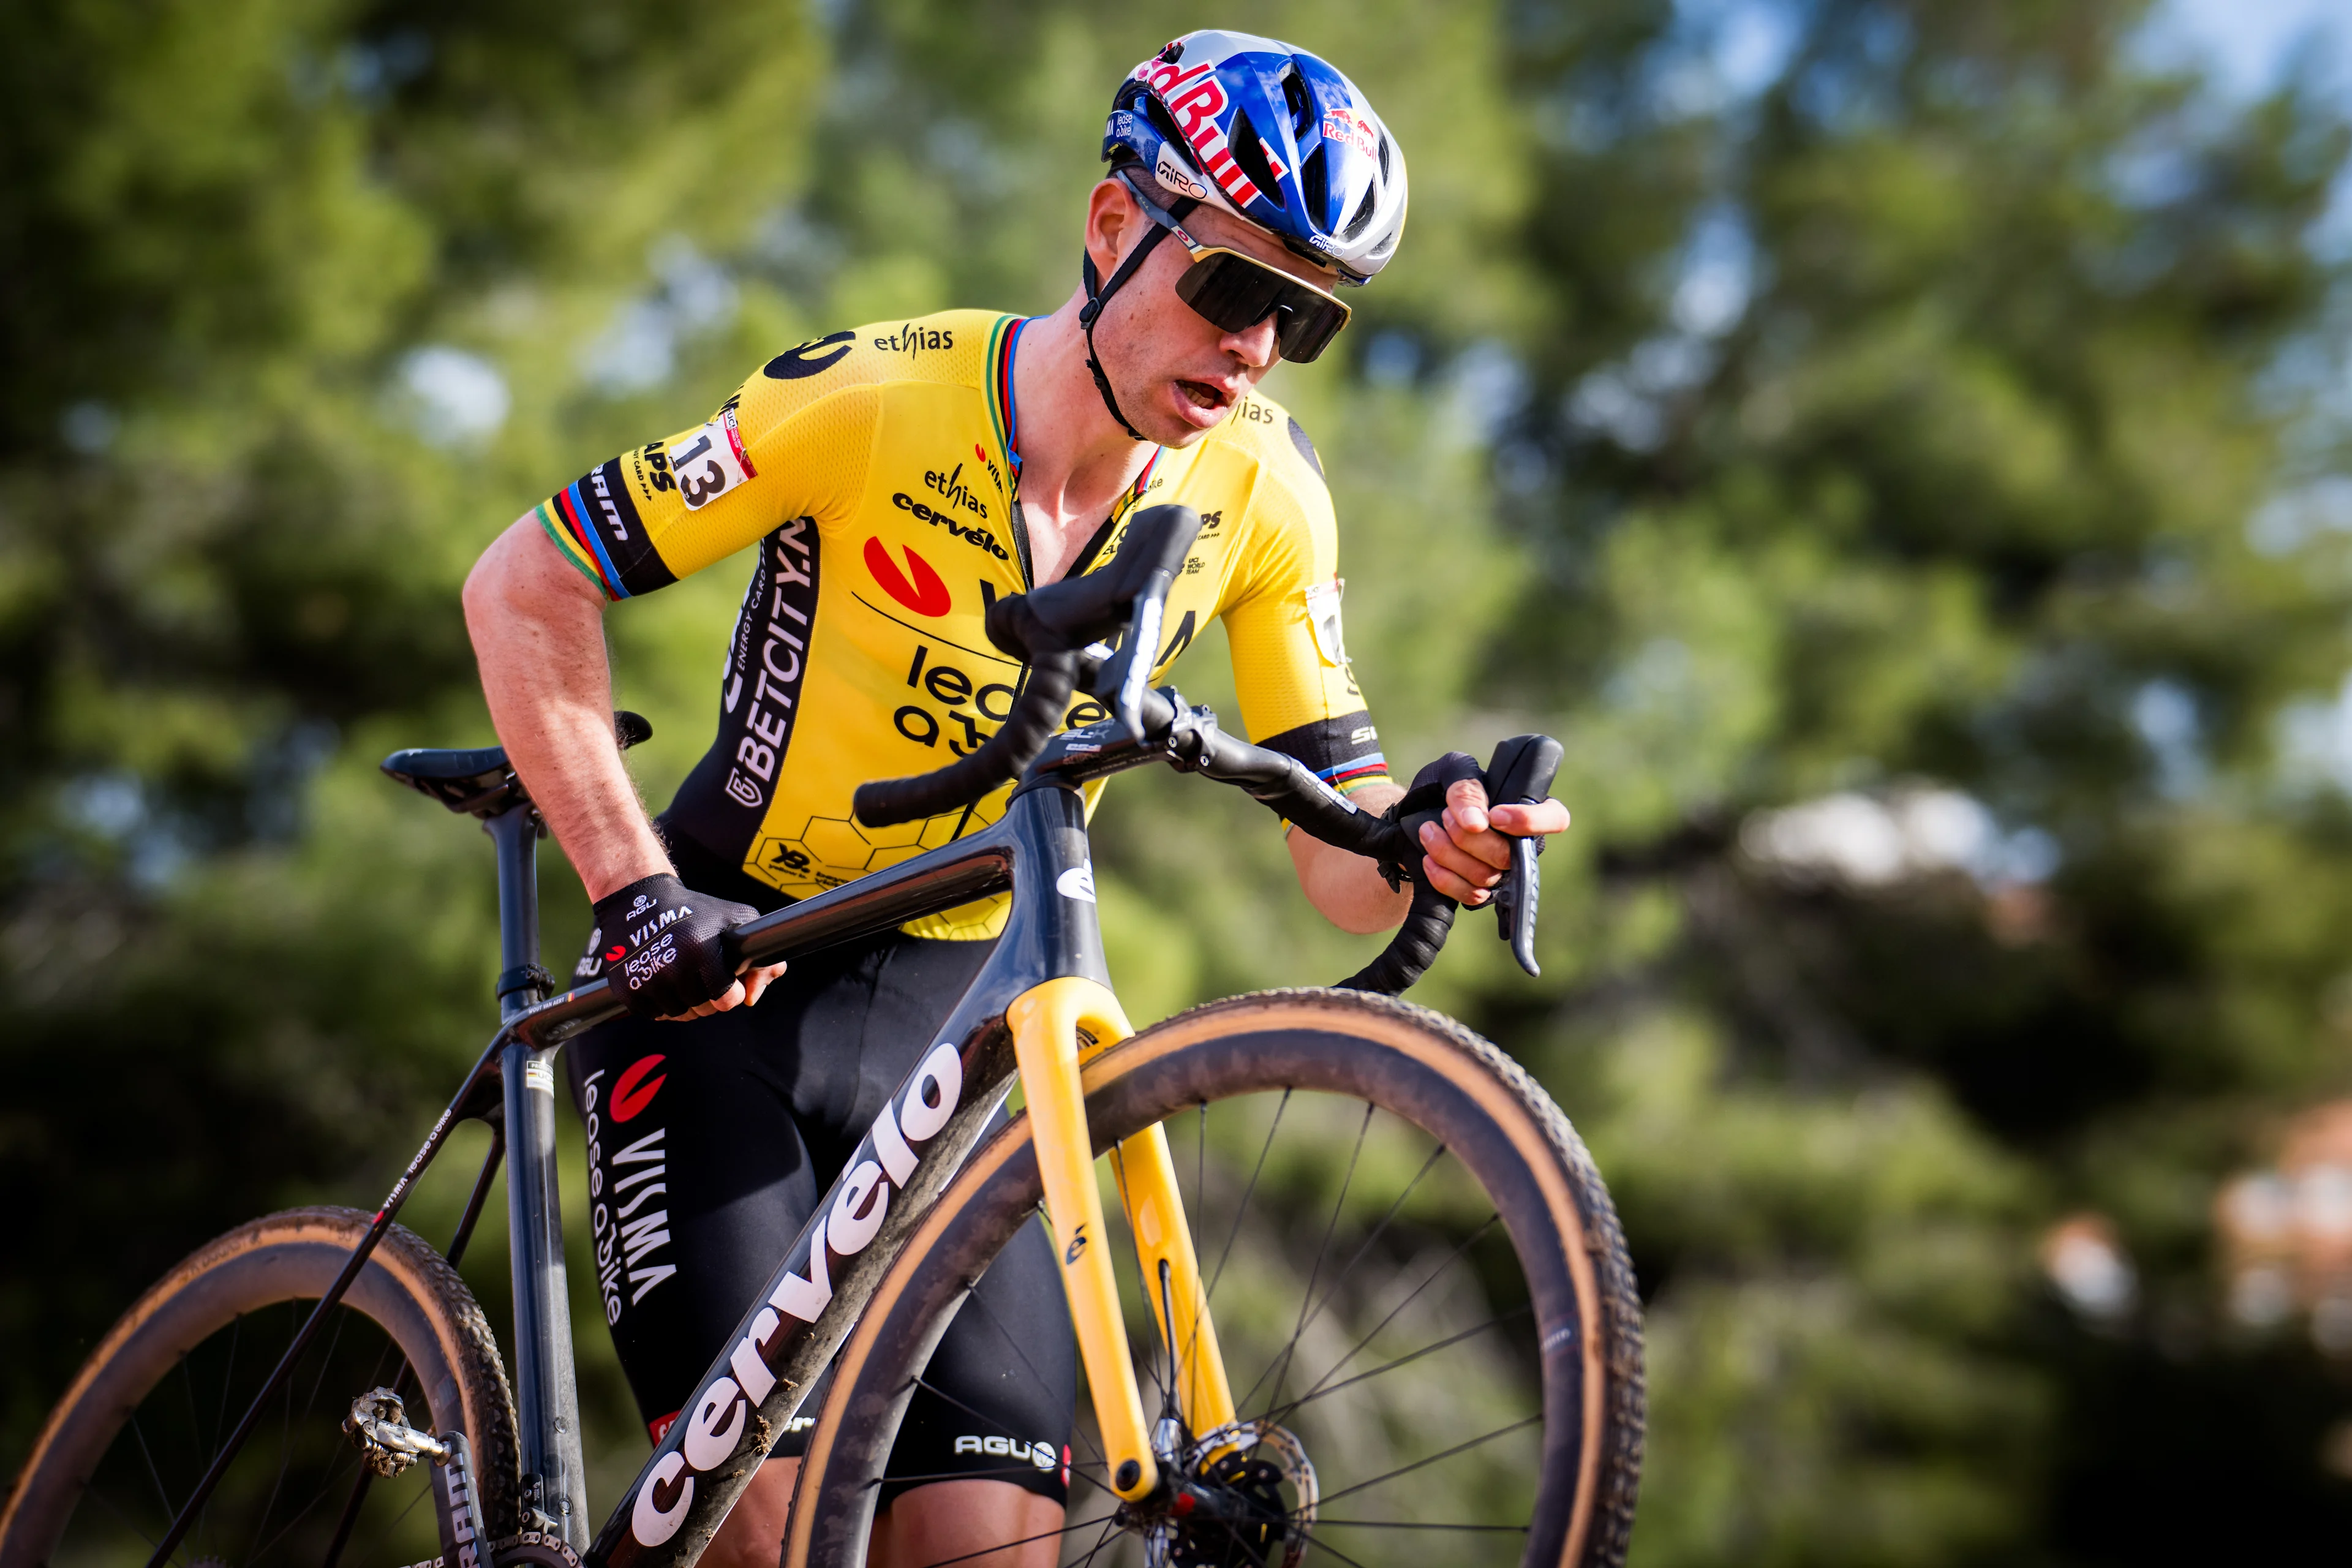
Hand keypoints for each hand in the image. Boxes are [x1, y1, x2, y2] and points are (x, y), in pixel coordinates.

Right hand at [590, 872, 782, 1020]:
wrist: (639, 902)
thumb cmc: (694, 911)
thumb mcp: (735, 921)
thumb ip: (759, 960)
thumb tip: (753, 998)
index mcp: (701, 951)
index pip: (727, 1000)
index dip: (731, 993)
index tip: (728, 981)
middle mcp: (672, 968)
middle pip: (703, 1010)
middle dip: (709, 996)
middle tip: (702, 973)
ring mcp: (647, 981)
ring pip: (679, 1015)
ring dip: (685, 1001)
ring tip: (682, 974)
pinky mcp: (626, 990)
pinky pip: (654, 1015)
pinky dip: (661, 1003)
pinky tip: (663, 979)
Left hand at [1416, 777, 1570, 905]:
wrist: (1414, 815)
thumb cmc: (1441, 789)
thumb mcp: (1452, 773)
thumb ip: (1467, 789)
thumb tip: (1477, 823)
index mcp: (1526, 807)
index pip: (1555, 818)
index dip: (1529, 820)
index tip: (1494, 815)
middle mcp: (1520, 844)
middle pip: (1507, 855)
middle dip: (1467, 838)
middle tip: (1444, 815)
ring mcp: (1502, 872)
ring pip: (1485, 876)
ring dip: (1448, 852)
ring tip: (1428, 829)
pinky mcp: (1481, 892)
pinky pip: (1470, 895)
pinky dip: (1443, 877)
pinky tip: (1428, 858)